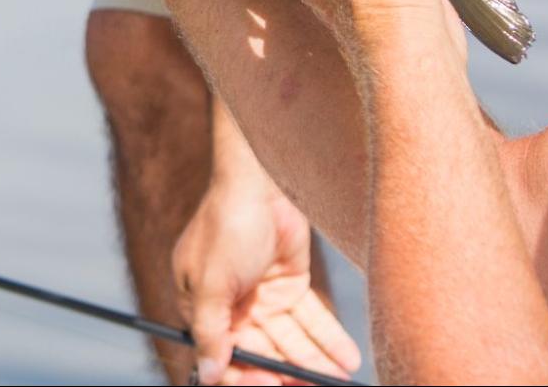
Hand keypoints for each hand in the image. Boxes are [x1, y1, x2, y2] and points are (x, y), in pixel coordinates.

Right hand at [175, 180, 360, 384]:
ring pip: (289, 342)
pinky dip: (328, 341)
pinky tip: (345, 360)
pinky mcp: (290, 285)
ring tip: (336, 382)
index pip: (221, 355)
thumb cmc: (227, 226)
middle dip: (285, 374)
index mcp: (202, 305)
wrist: (260, 181)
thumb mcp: (211, 283)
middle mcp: (232, 306)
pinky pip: (310, 321)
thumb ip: (211, 332)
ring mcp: (262, 297)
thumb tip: (207, 373)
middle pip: (260, 353)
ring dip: (312, 364)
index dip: (243, 378)